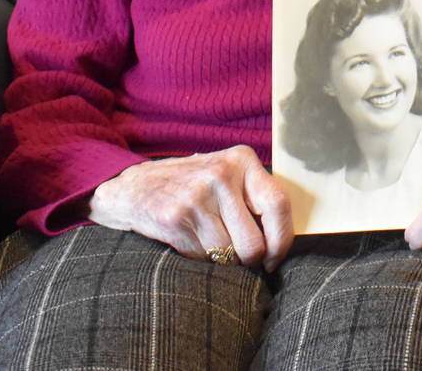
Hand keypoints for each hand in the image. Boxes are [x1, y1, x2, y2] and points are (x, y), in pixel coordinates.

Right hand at [87, 147, 293, 270]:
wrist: (136, 187)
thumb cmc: (193, 187)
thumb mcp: (226, 177)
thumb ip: (255, 198)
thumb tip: (285, 241)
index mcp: (242, 160)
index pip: (279, 205)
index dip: (282, 241)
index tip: (274, 259)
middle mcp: (221, 174)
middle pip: (254, 243)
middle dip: (249, 260)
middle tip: (239, 257)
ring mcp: (197, 195)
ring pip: (228, 254)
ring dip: (222, 260)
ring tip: (209, 240)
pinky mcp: (176, 217)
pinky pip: (203, 257)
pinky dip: (200, 258)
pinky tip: (190, 238)